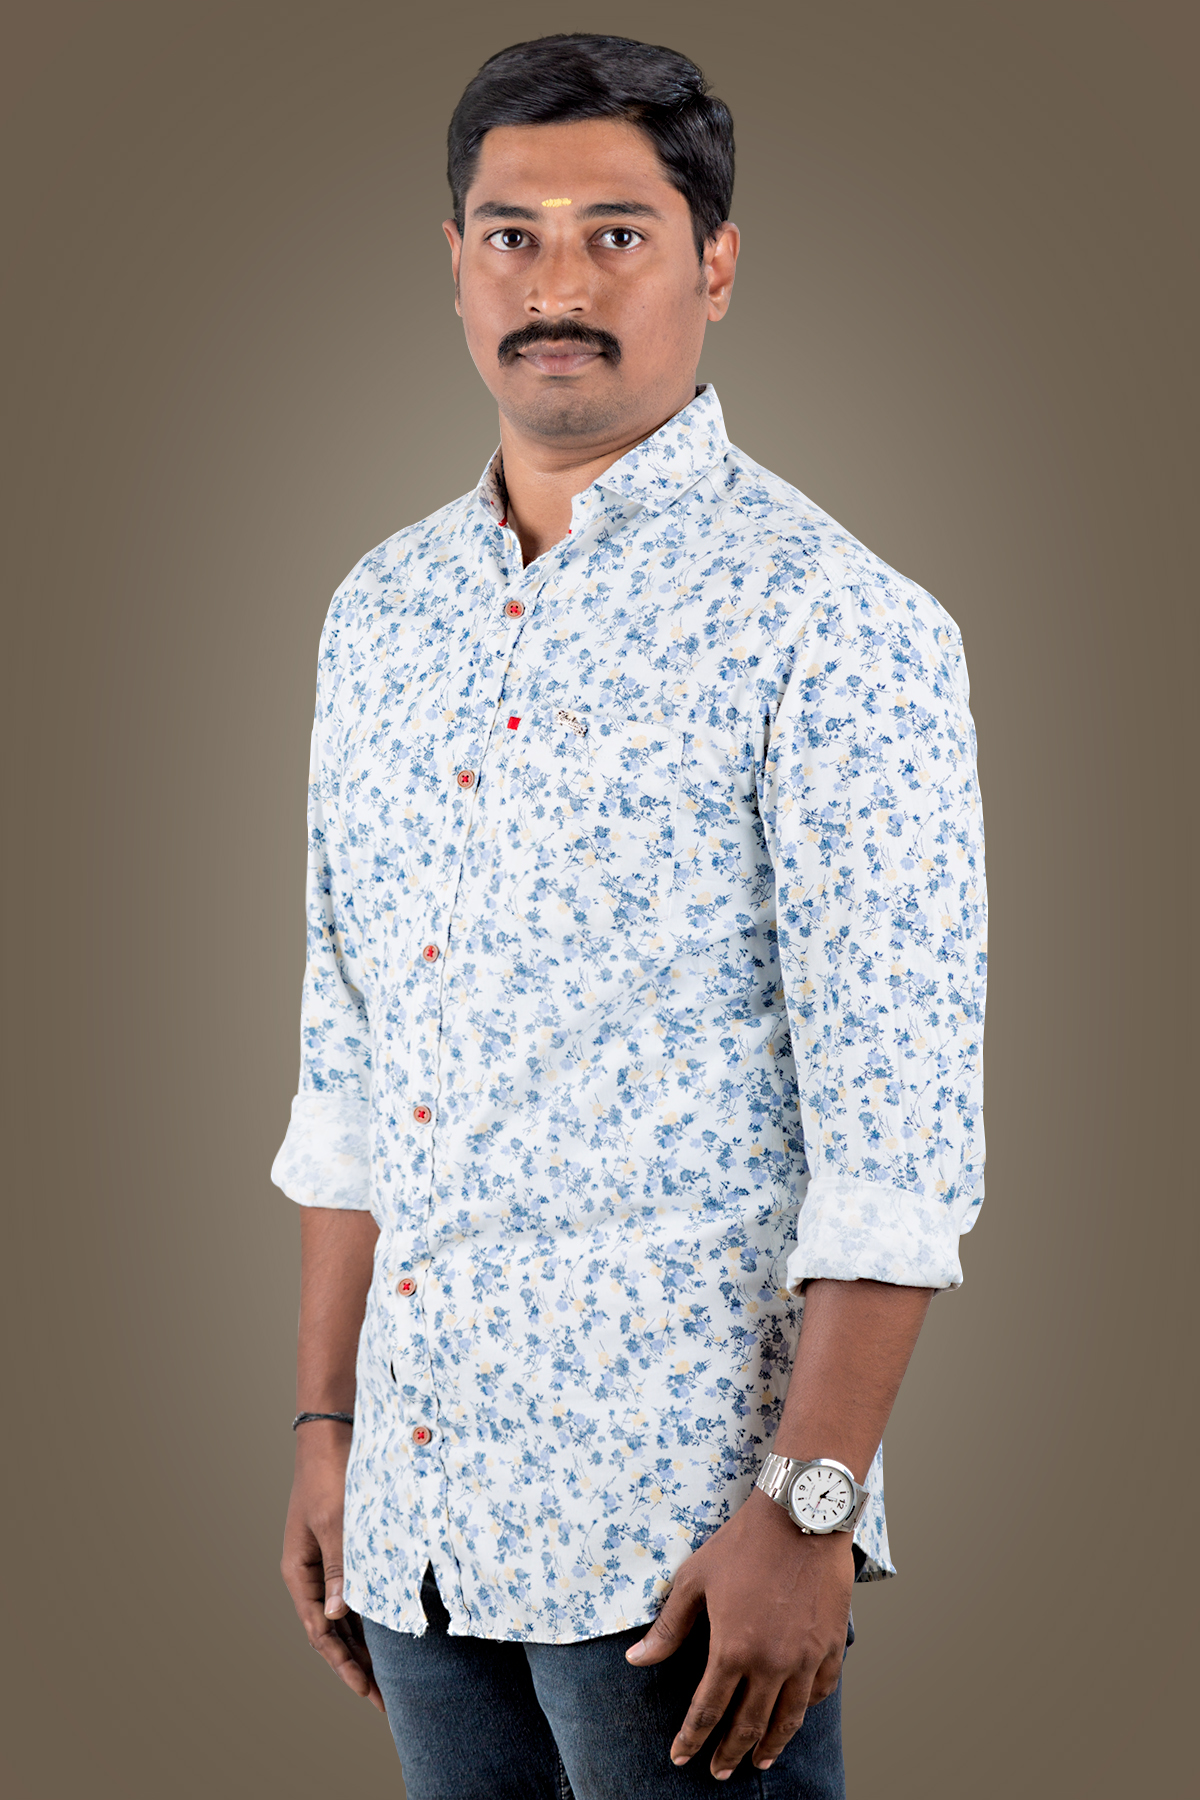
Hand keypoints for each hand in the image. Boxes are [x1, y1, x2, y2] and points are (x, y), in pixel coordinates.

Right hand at [280, 1421, 385, 1713]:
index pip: (321, 1632)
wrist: (333, 1434)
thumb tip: (339, 1616)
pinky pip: (355, 1593)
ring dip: (365, 1645)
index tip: (367, 1692)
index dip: (344, 1666)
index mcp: (299, 1572)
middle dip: (357, 1666)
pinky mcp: (344, 1549)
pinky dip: (370, 1617)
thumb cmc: (331, 1476)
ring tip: (389, 1677)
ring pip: (345, 1617)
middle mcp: (310, 1573)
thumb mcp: (336, 1523)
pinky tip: (389, 1633)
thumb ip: (340, 1568)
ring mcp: (326, 1563)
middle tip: (385, 1700)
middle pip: (333, 1632)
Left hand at [625, 1487, 853, 1779]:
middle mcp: (771, 1664)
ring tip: (759, 1761)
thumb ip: (669, 1627)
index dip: (691, 1738)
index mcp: (733, 1650)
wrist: (800, 1516)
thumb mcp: (695, 1579)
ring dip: (771, 1745)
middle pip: (749, 1725)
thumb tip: (636, 1659)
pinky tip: (795, 1715)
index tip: (681, 1757)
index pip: (707, 1710)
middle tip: (718, 1772)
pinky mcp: (831, 1645)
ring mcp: (806, 1658)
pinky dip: (806, 1709)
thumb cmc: (742, 1543)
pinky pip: (821, 1691)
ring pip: (788, 1718)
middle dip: (730, 1754)